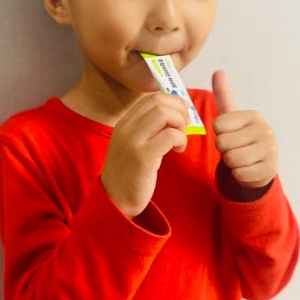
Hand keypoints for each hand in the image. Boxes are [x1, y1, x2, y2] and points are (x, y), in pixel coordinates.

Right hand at [101, 93, 188, 217]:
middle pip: (160, 102)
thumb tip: (175, 114)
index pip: (152, 98)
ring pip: (165, 114)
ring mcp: (132, 141)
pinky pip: (170, 135)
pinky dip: (180, 139)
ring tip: (180, 141)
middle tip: (184, 128)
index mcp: (124, 123)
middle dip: (180, 111)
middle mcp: (126, 128)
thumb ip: (149, 128)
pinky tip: (178, 150)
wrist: (115, 201)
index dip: (173, 103)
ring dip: (180, 125)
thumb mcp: (134, 144)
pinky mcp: (143, 157)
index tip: (181, 117)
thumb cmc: (130, 174)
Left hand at [212, 71, 277, 188]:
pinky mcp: (270, 170)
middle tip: (235, 149)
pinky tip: (247, 169)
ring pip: (231, 159)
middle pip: (223, 143)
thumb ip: (223, 95)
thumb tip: (218, 70)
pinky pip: (240, 174)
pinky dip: (239, 175)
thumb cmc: (241, 139)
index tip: (230, 135)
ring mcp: (270, 150)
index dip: (219, 134)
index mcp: (253, 116)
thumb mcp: (231, 118)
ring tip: (240, 159)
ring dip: (231, 163)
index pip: (218, 126)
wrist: (259, 167)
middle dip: (224, 150)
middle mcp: (265, 130)